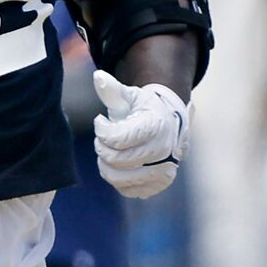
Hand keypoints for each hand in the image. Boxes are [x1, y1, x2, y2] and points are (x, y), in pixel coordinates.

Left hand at [92, 71, 189, 198]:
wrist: (167, 126)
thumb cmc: (143, 109)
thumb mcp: (129, 96)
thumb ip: (112, 89)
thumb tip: (98, 76)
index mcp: (157, 126)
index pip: (117, 138)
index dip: (101, 130)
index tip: (101, 121)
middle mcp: (165, 151)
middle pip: (115, 159)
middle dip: (102, 147)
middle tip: (105, 138)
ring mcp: (164, 171)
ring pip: (117, 177)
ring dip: (106, 163)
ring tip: (111, 150)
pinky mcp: (158, 185)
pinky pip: (125, 189)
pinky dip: (117, 177)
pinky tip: (122, 164)